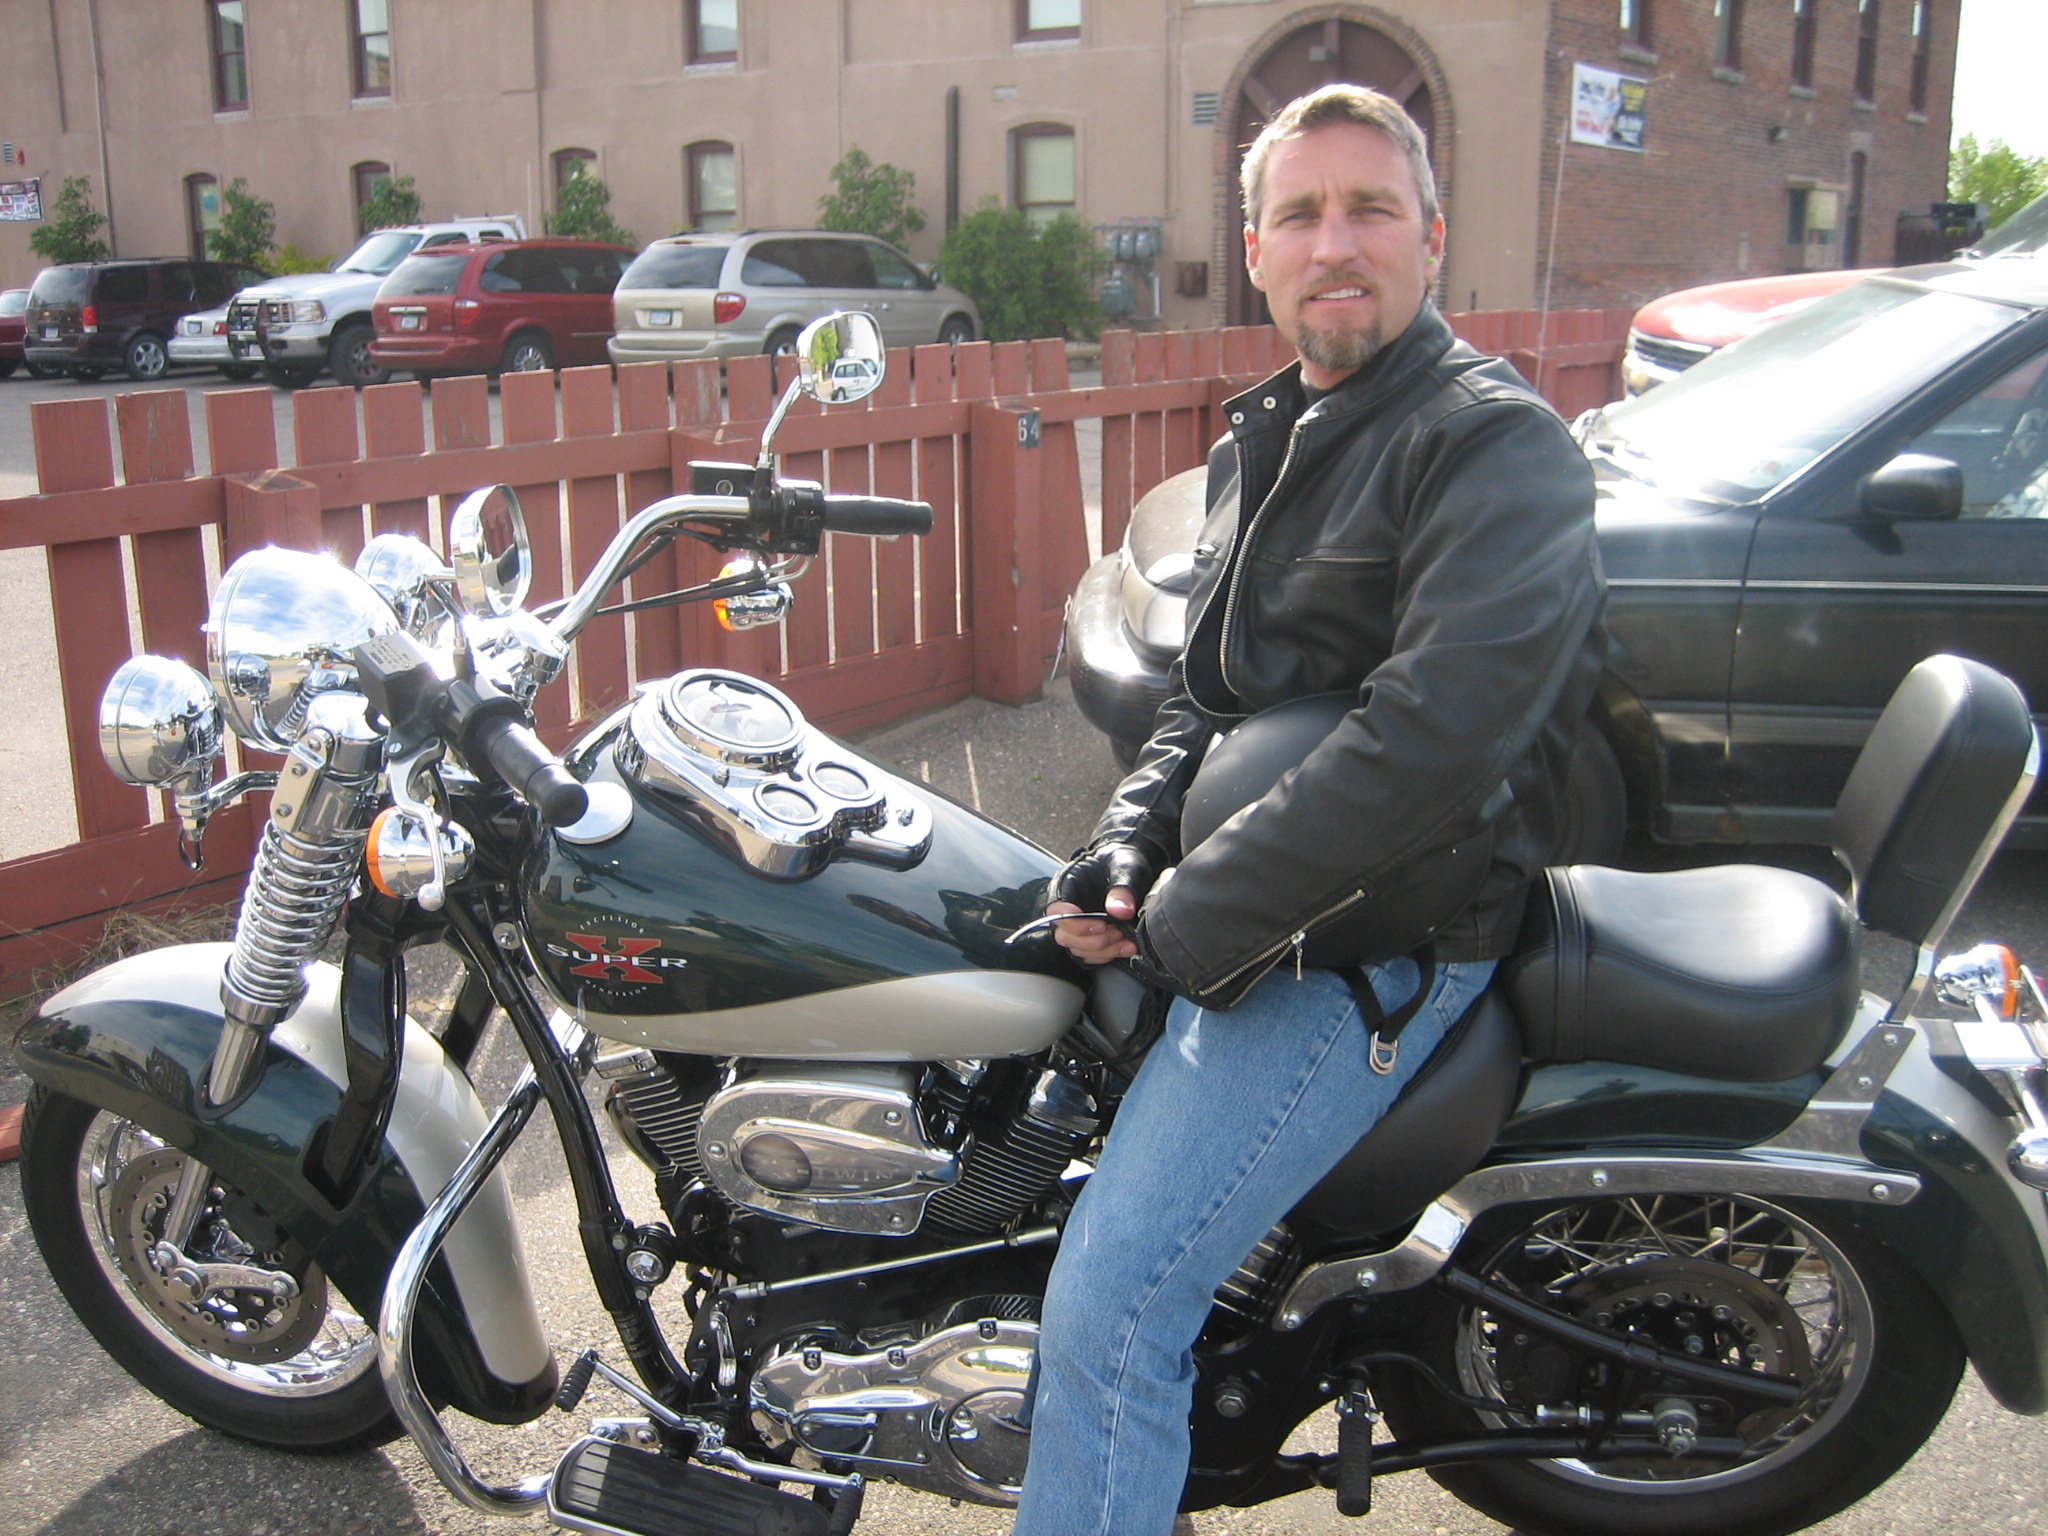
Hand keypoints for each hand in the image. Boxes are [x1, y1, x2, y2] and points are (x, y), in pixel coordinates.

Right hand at [1046, 842, 1152, 964]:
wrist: (1132, 866)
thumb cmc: (1123, 861)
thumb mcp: (1126, 867)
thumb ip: (1123, 888)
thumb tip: (1121, 911)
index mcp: (1068, 885)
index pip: (1056, 910)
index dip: (1073, 922)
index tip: (1100, 924)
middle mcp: (1068, 907)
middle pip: (1064, 934)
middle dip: (1092, 939)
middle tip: (1117, 931)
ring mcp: (1078, 924)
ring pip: (1077, 948)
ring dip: (1103, 949)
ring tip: (1125, 940)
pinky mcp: (1090, 936)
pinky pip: (1090, 955)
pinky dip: (1109, 955)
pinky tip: (1127, 947)